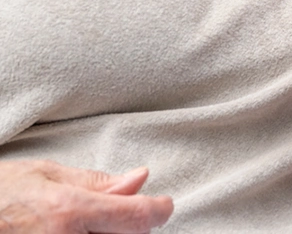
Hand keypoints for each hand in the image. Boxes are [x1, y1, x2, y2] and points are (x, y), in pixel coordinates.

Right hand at [0, 160, 173, 232]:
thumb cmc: (1, 192)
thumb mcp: (47, 174)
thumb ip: (97, 182)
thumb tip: (139, 179)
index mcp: (67, 212)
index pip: (135, 218)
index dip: (157, 210)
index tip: (164, 205)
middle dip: (129, 225)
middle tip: (114, 211)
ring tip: (82, 222)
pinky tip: (75, 230)